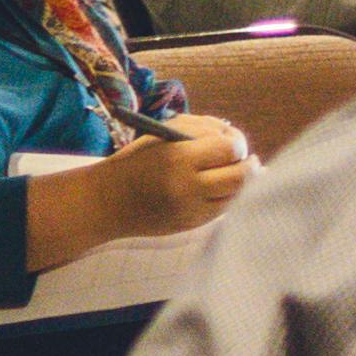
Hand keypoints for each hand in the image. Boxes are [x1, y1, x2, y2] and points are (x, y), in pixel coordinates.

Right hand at [112, 115, 254, 234]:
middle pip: (240, 176)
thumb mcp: (163, 135)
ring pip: (236, 195)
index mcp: (179, 157)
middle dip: (247, 164)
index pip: (230, 148)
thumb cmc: (136, 161)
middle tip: (245, 158)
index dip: (237, 142)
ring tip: (233, 171)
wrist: (108, 201)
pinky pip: (223, 210)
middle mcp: (188, 186)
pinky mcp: (192, 225)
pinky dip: (227, 197)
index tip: (233, 140)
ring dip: (240, 182)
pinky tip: (219, 187)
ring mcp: (192, 210)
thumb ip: (201, 130)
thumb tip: (234, 136)